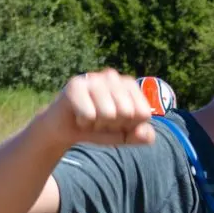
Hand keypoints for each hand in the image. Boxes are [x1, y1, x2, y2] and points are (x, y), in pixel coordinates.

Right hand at [41, 70, 156, 148]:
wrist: (67, 129)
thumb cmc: (101, 129)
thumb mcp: (126, 136)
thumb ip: (143, 136)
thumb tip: (146, 132)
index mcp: (130, 85)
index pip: (144, 113)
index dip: (131, 125)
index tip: (119, 121)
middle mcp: (113, 76)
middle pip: (127, 113)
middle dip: (114, 124)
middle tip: (101, 120)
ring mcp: (93, 78)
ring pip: (109, 114)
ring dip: (98, 124)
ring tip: (91, 117)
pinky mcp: (75, 84)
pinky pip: (89, 114)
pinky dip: (84, 122)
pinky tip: (79, 115)